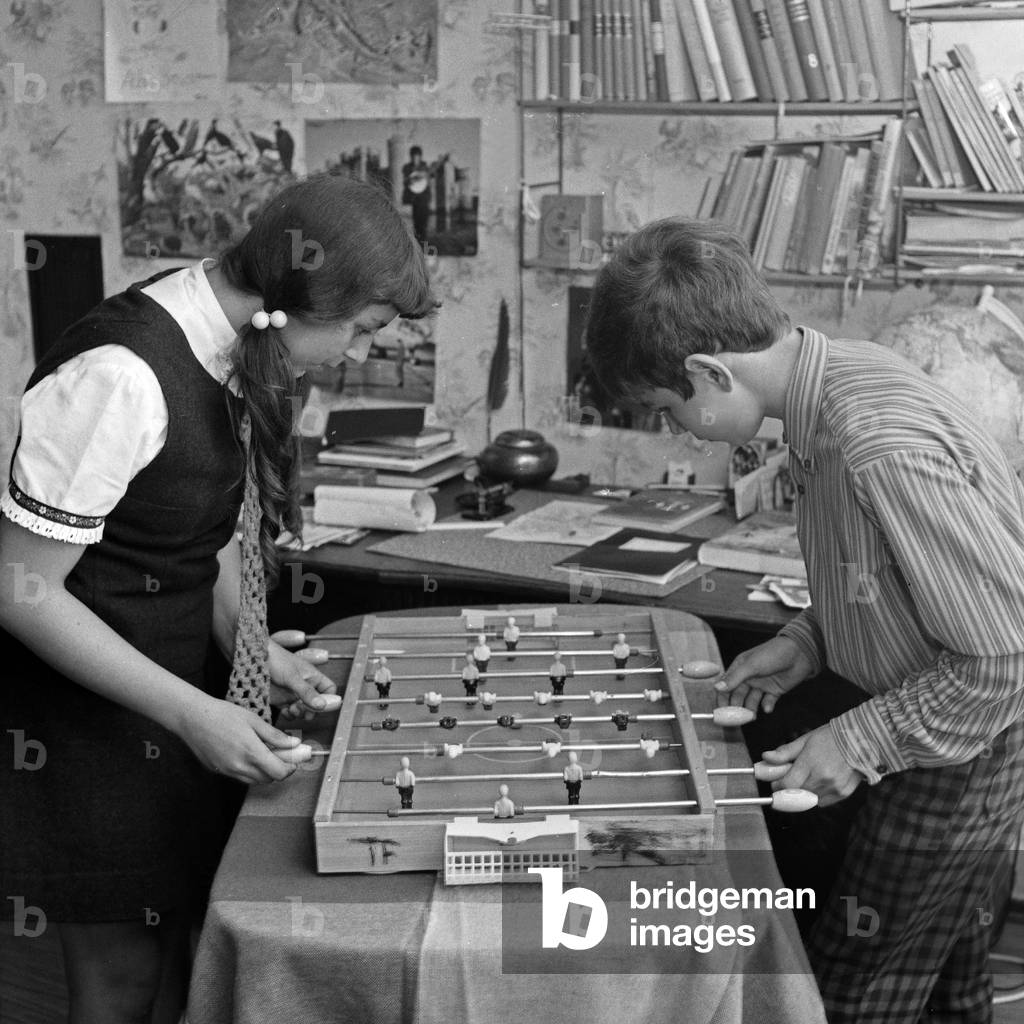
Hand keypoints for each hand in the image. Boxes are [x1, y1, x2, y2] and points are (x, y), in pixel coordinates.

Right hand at [178, 695, 308, 783]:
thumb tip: (294, 744)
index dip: (290, 768)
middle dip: (279, 769)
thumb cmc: (223, 714)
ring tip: (264, 752)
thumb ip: (275, 735)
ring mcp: (227, 771)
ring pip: (254, 780)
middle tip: (282, 754)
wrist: (193, 717)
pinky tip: (248, 753)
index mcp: (251, 752)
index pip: (279, 773)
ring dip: (264, 772)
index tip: (294, 759)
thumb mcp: (254, 720)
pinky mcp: (218, 771)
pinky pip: (240, 776)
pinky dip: (250, 770)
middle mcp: (239, 766)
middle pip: (268, 779)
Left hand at [268, 640, 340, 722]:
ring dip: (300, 713)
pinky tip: (285, 712)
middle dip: (312, 709)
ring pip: (303, 709)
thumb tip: (322, 706)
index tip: (322, 706)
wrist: (253, 660)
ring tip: (293, 709)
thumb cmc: (275, 660)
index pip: (329, 689)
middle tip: (306, 711)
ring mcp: (293, 693)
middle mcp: (305, 686)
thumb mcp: (292, 676)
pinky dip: (289, 715)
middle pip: (317, 703)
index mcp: (312, 676)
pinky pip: (290, 712)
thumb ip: (307, 692)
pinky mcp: (281, 700)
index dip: (329, 699)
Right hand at [715, 636, 814, 714]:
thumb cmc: (773, 654)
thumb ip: (734, 678)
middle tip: (737, 719)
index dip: (722, 698)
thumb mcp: (751, 666)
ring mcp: (762, 684)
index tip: (720, 712)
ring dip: (750, 709)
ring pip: (751, 701)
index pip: (726, 685)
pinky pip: (767, 701)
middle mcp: (748, 677)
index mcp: (739, 668)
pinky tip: (768, 708)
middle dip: (736, 708)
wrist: (800, 653)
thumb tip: (716, 688)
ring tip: (752, 717)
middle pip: (737, 696)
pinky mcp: (775, 690)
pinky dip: (767, 706)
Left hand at [762, 726, 863, 806]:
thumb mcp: (805, 740)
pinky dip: (816, 796)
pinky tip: (819, 783)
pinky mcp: (843, 793)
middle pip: (796, 793)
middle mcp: (822, 778)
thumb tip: (766, 757)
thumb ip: (785, 752)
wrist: (861, 739)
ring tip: (807, 778)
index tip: (775, 783)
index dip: (777, 786)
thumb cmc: (830, 737)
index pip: (787, 784)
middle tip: (789, 779)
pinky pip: (822, 802)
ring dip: (803, 793)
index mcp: (810, 762)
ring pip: (809, 800)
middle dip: (789, 789)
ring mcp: (834, 787)